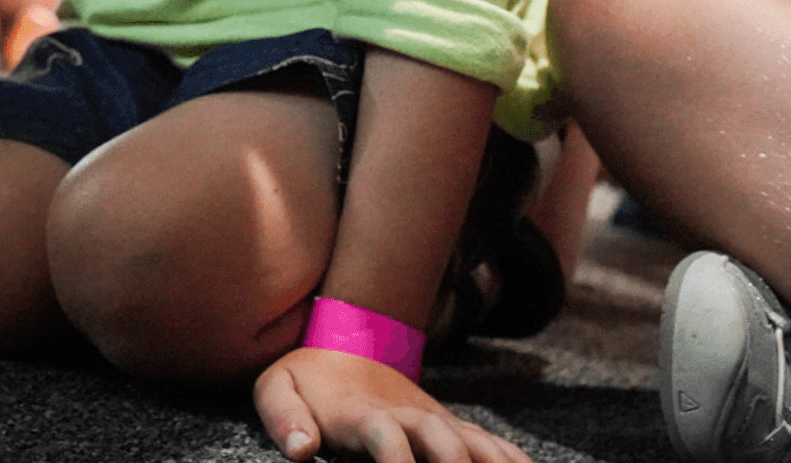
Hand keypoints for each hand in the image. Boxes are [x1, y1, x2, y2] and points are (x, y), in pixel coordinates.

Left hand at [254, 348, 528, 462]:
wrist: (346, 340)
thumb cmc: (307, 378)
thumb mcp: (277, 389)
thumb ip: (284, 418)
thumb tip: (301, 452)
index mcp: (364, 413)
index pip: (384, 435)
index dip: (396, 460)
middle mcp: (409, 416)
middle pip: (443, 439)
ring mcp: (436, 421)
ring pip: (477, 443)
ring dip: (496, 462)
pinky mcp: (452, 429)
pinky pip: (492, 446)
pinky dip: (513, 459)